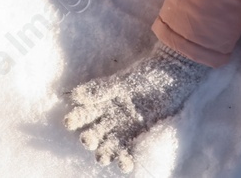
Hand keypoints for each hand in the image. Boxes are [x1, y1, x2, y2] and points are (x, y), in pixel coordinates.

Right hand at [63, 41, 208, 171]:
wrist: (171, 78)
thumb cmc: (144, 77)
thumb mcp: (121, 84)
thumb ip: (99, 91)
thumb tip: (74, 95)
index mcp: (102, 103)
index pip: (84, 113)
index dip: (76, 118)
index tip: (69, 122)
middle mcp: (110, 118)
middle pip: (95, 133)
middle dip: (89, 139)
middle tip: (88, 140)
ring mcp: (123, 129)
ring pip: (109, 145)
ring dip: (104, 153)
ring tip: (103, 157)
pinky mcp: (137, 137)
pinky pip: (128, 151)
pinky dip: (125, 159)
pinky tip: (126, 163)